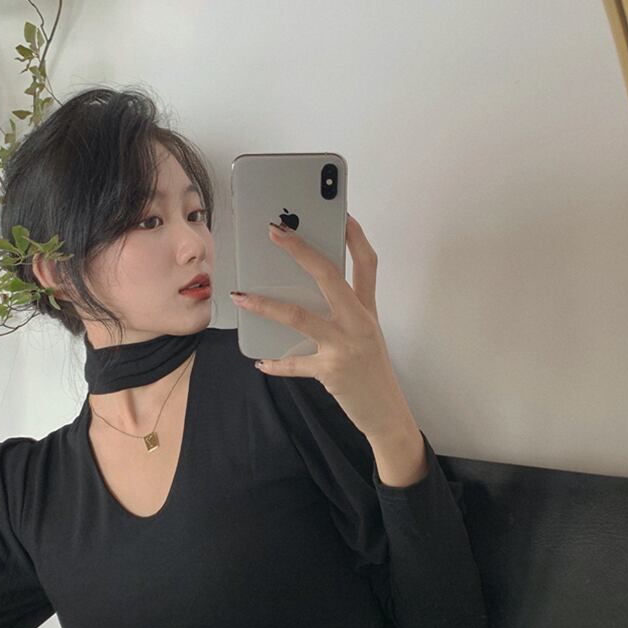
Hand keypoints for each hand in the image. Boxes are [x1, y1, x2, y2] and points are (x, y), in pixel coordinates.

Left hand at [229, 214, 414, 438]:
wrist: (387, 413)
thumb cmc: (372, 371)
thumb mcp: (365, 335)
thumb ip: (343, 313)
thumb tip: (301, 294)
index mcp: (367, 310)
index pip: (366, 264)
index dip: (355, 236)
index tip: (341, 213)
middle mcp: (359, 322)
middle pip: (329, 276)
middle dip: (300, 251)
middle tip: (274, 231)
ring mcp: (345, 346)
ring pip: (300, 316)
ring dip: (266, 305)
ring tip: (241, 297)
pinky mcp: (331, 371)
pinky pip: (294, 364)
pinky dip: (275, 363)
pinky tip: (260, 361)